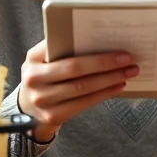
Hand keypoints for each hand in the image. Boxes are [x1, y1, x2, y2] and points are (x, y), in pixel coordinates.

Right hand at [17, 40, 138, 141]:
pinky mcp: (53, 115)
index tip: (114, 43)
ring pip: (82, 88)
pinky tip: (117, 87)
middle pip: (75, 68)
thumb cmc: (45, 76)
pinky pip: (83, 103)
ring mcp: (43, 99)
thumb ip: (63, 48)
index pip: (62, 47)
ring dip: (108, 80)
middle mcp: (34, 78)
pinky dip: (103, 94)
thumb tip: (101, 40)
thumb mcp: (44, 59)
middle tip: (128, 59)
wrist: (28, 108)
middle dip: (104, 63)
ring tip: (127, 73)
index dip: (87, 45)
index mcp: (33, 57)